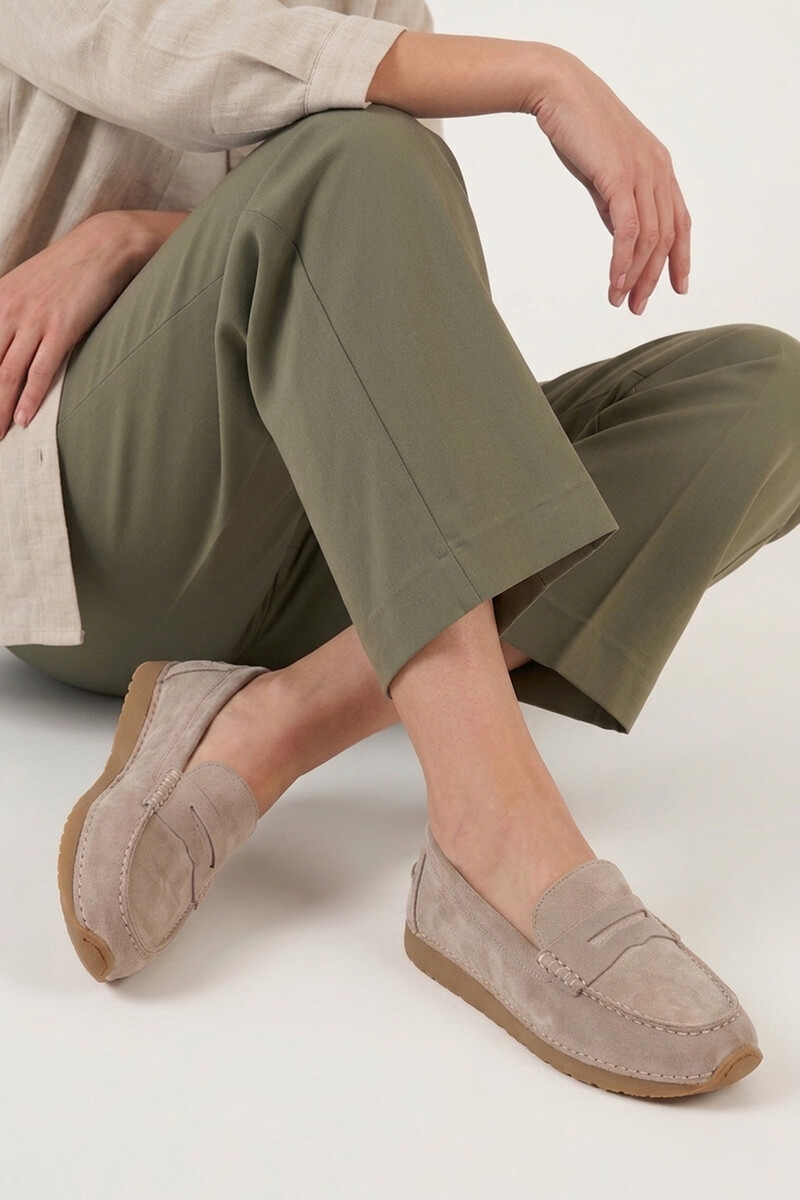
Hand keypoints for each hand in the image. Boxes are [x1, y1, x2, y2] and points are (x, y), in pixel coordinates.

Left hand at [0, 212, 140, 436]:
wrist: (102, 246)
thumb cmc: (69, 268)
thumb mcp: (27, 286)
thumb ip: (13, 312)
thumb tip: (9, 341)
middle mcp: (9, 310)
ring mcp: (34, 321)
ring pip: (7, 374)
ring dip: (0, 409)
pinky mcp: (61, 329)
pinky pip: (39, 371)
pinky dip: (29, 398)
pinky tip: (23, 419)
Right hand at [523, 47, 691, 313]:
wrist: (560, 91)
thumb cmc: (577, 127)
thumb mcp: (604, 170)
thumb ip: (617, 201)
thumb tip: (622, 235)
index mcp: (659, 167)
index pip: (679, 221)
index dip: (681, 257)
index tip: (677, 286)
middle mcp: (658, 171)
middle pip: (667, 236)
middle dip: (654, 277)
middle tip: (638, 306)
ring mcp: (641, 173)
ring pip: (649, 239)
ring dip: (636, 276)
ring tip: (621, 300)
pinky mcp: (619, 178)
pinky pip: (628, 231)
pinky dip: (622, 261)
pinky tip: (615, 282)